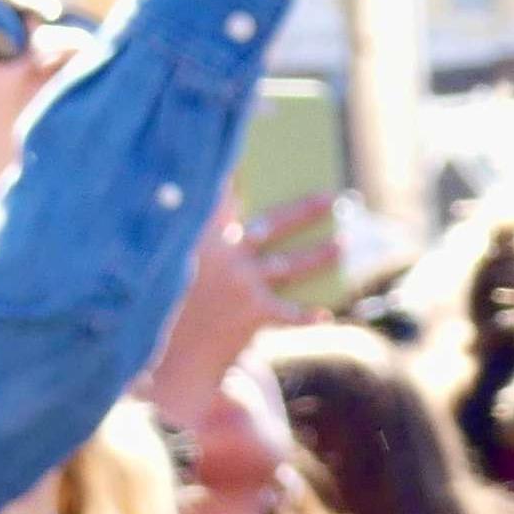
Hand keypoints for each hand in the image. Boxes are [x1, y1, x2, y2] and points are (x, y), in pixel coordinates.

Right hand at [147, 192, 332, 424]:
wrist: (170, 363)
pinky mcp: (253, 314)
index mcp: (202, 239)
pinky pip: (289, 312)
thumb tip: (248, 231)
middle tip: (333, 196)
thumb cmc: (174, 314)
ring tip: (343, 243)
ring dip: (320, 254)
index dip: (236, 171)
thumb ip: (205, 246)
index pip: (221, 194)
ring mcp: (242, 283)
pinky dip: (306, 314)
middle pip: (275, 223)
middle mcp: (226, 255)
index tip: (254, 149)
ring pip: (291, 263)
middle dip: (306, 209)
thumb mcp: (181, 272)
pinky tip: (324, 314)